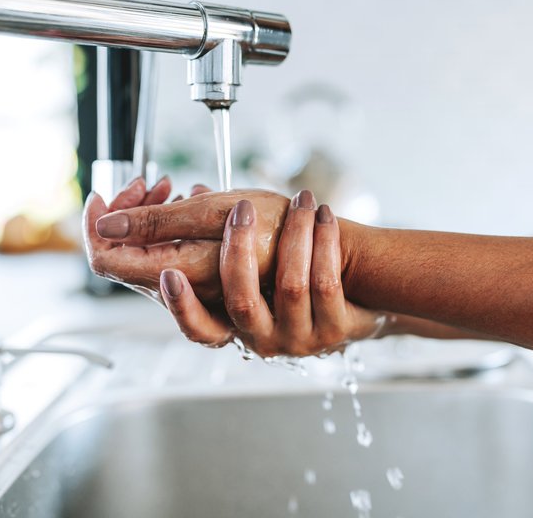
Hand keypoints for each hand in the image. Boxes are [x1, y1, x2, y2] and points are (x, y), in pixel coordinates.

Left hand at [85, 184, 293, 304]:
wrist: (325, 256)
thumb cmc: (278, 233)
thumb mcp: (214, 213)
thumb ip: (157, 222)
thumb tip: (106, 225)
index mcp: (175, 273)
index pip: (106, 259)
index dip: (95, 226)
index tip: (103, 193)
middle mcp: (181, 290)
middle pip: (124, 256)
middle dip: (129, 210)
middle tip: (157, 182)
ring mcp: (194, 289)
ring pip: (147, 255)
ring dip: (151, 216)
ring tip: (175, 188)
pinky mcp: (208, 282)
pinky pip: (173, 257)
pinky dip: (172, 228)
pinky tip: (191, 203)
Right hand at [157, 192, 386, 355]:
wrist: (362, 299)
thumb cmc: (301, 275)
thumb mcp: (262, 264)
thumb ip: (227, 237)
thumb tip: (194, 193)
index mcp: (238, 326)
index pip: (201, 330)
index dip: (183, 306)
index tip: (170, 273)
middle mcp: (266, 339)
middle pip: (243, 302)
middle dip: (239, 250)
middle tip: (242, 209)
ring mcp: (302, 338)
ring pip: (291, 285)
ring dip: (295, 234)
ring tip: (302, 200)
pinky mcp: (337, 330)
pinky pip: (325, 282)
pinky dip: (324, 242)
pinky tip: (324, 216)